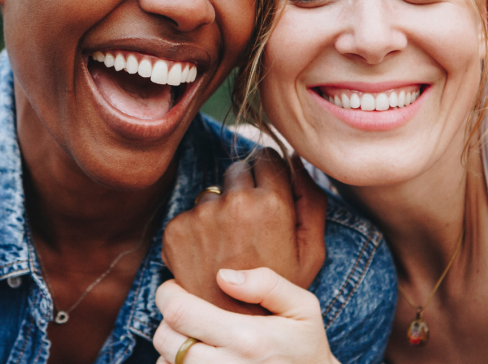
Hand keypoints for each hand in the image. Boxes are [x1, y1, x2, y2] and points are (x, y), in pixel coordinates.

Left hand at [153, 267, 339, 363]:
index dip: (168, 295)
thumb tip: (223, 276)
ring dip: (171, 346)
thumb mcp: (303, 308)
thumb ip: (267, 284)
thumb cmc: (307, 348)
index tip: (176, 287)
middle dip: (166, 318)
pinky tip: (198, 356)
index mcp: (247, 339)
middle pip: (165, 340)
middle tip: (183, 309)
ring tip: (192, 335)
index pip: (180, 312)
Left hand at [162, 150, 326, 314]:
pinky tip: (208, 257)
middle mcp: (235, 203)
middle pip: (237, 169)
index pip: (266, 157)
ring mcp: (202, 216)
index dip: (269, 174)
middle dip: (243, 189)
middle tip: (248, 226)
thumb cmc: (278, 294)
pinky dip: (195, 231)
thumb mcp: (310, 251)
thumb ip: (311, 200)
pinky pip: (188, 215)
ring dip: (218, 210)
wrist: (235, 331)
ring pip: (211, 193)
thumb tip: (296, 160)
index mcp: (272, 203)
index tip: (268, 193)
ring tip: (228, 248)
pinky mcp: (176, 230)